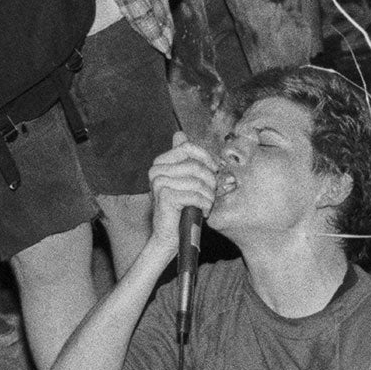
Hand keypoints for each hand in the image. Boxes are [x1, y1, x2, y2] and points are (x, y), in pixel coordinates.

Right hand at [143, 133, 219, 268]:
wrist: (170, 237)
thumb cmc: (182, 209)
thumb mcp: (186, 180)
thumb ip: (184, 158)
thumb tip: (179, 133)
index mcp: (160, 163)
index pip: (187, 147)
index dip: (206, 157)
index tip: (214, 170)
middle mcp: (156, 170)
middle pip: (195, 165)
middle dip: (210, 180)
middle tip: (212, 194)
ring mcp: (158, 183)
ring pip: (197, 181)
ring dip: (208, 196)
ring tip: (207, 205)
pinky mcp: (164, 196)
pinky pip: (195, 194)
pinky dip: (204, 204)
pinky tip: (203, 211)